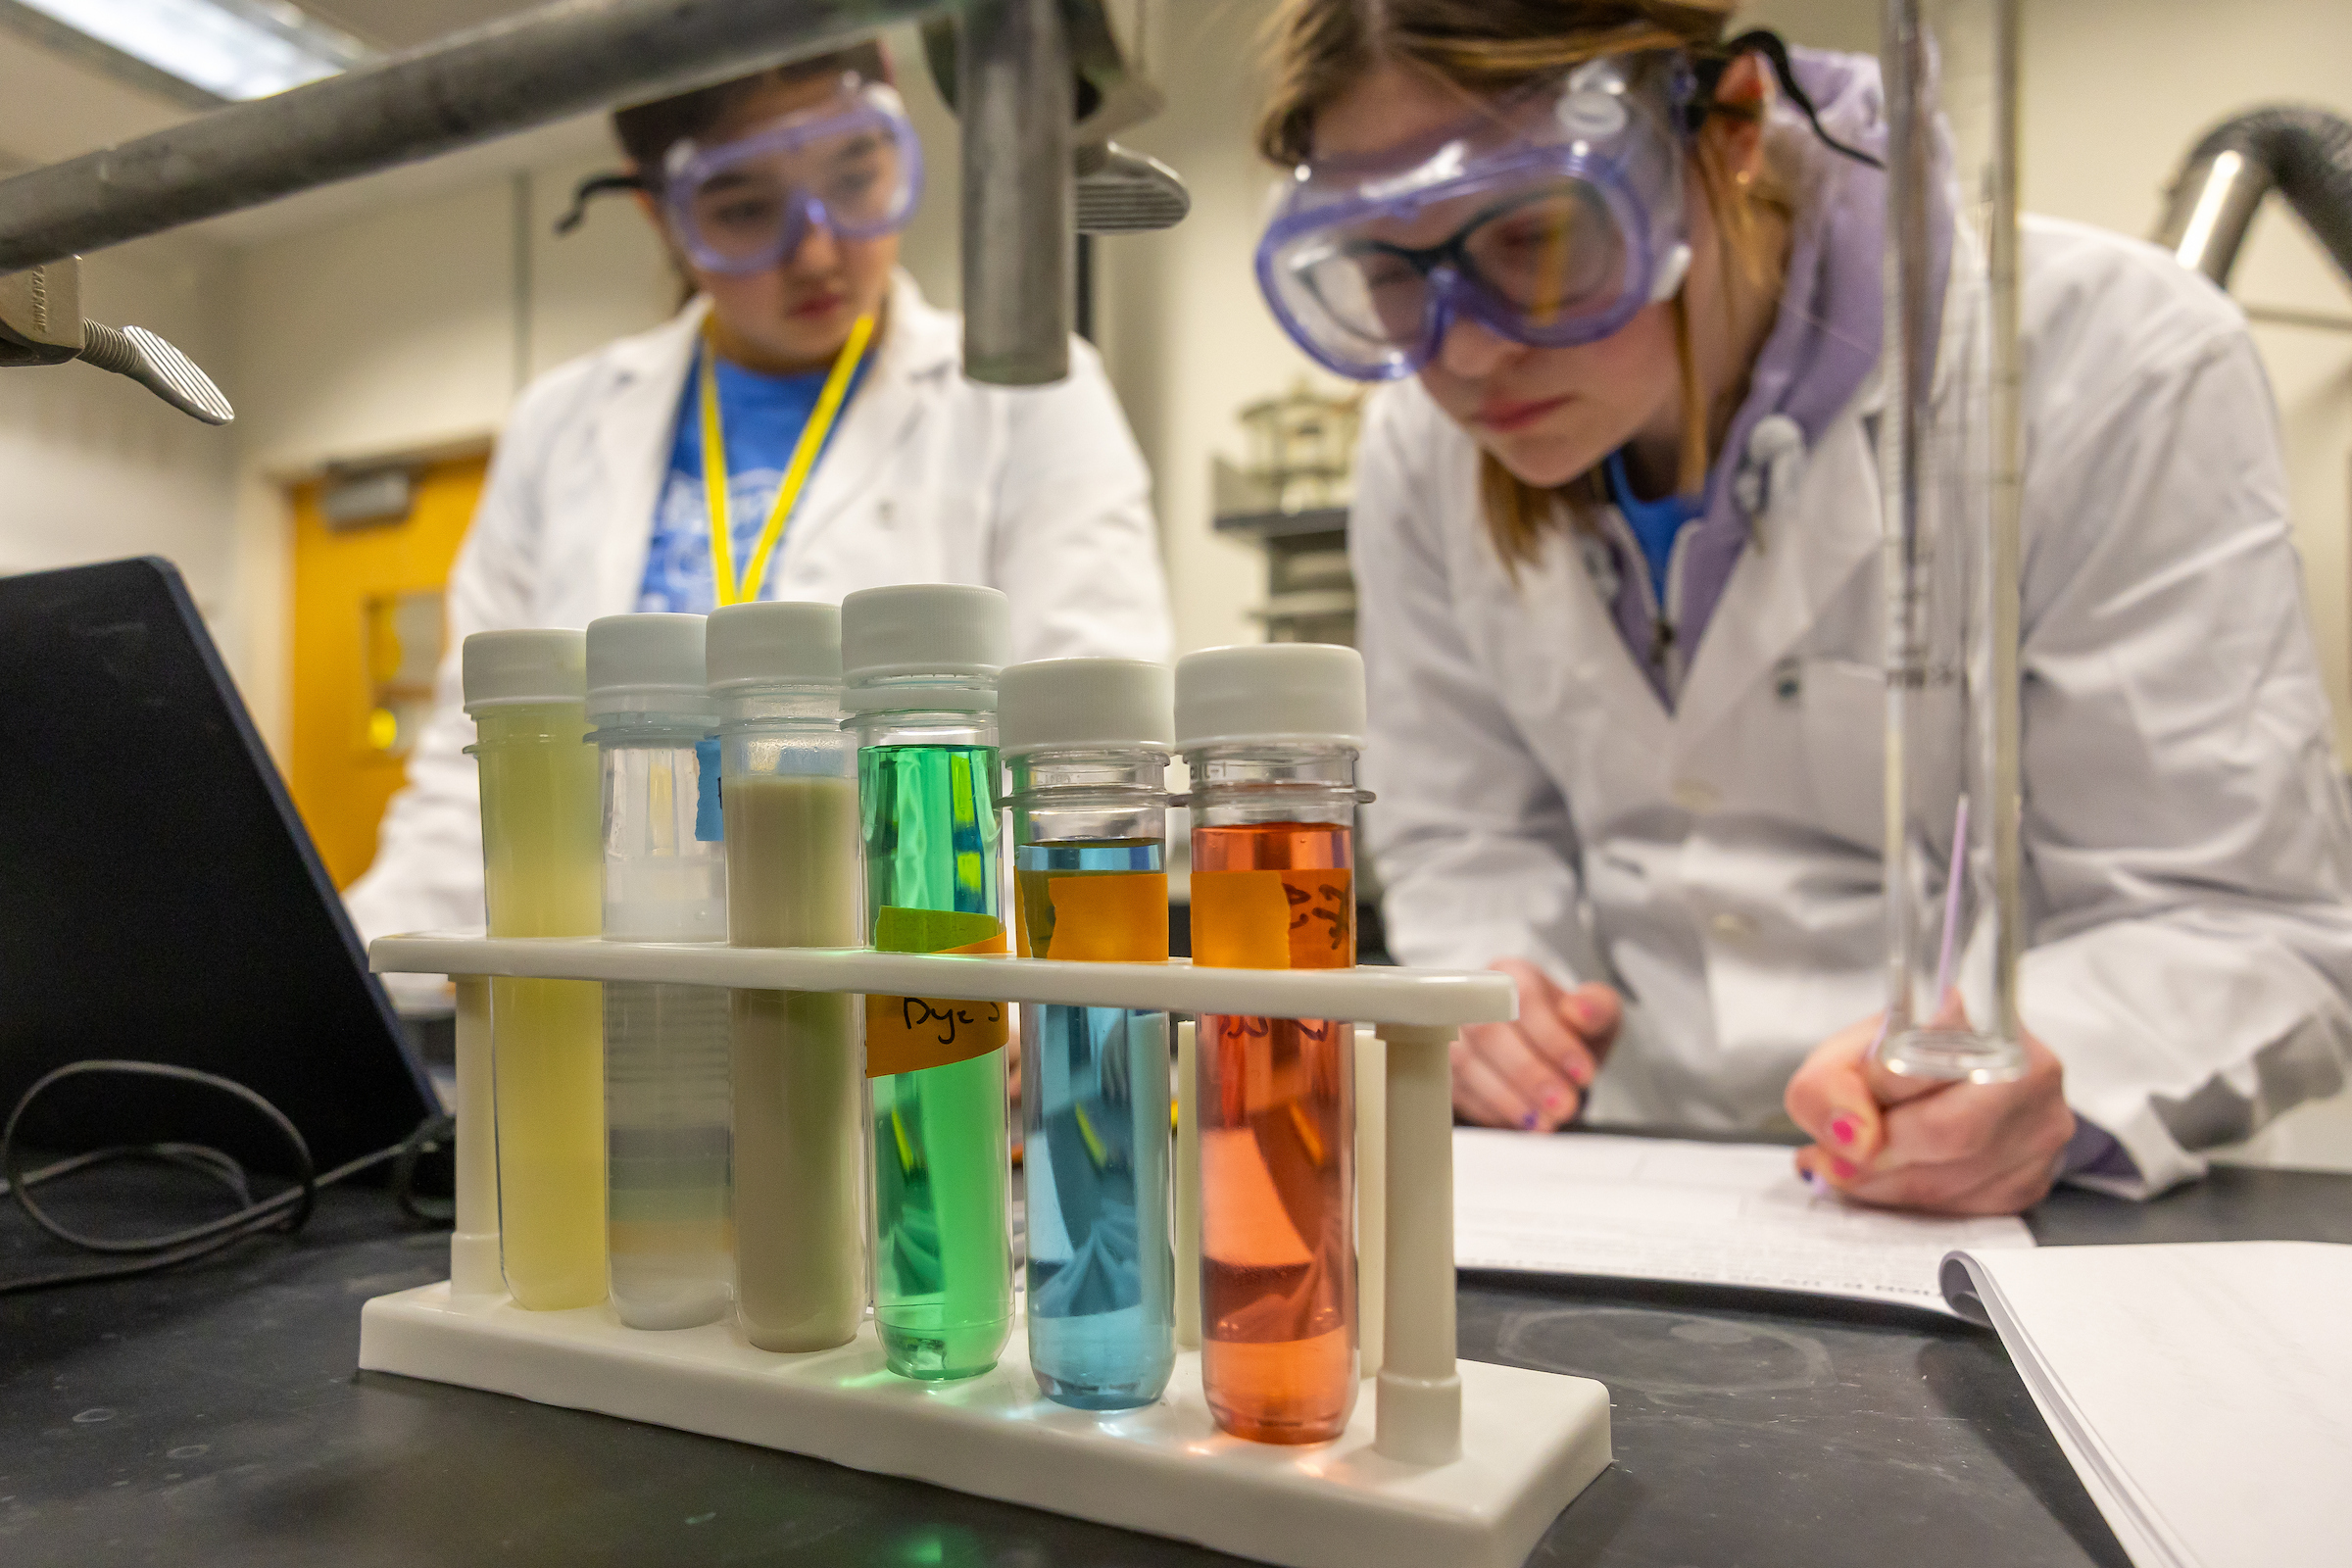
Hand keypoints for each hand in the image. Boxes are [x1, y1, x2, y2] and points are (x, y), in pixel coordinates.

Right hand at [1452, 960, 1620, 1131]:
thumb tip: (1580, 1010)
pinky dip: (1492, 1111)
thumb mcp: (1596, 1015)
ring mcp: (1451, 1032)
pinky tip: (1522, 1121)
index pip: (1524, 999)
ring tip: (1546, 1121)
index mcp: (1512, 974)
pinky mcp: (1443, 1067)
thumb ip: (1597, 1008)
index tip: (1583, 1073)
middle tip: (1564, 1105)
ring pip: (1468, 1063)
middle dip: (1529, 1074)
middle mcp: (1473, 997)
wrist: (1544, 1055)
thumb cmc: (1567, 1030)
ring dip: (1509, 1098)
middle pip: (1489, 1031)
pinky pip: (1458, 1090)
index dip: (1553, 1038)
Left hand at [1785, 1012, 2075, 1214]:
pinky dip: (1911, 1202)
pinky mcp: (2034, 1178)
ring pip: (1951, 1180)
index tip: (1841, 1117)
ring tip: (1852, 1168)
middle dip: (1875, 1156)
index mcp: (1979, 1017)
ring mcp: (2041, 1127)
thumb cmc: (1899, 1063)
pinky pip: (1962, 1208)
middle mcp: (2028, 1069)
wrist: (1953, 1084)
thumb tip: (1850, 1138)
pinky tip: (1892, 1180)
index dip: (1874, 1093)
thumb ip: (1827, 1086)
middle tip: (1833, 1159)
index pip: (1931, 1058)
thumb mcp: (1846, 1055)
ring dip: (1883, 1185)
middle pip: (1948, 1132)